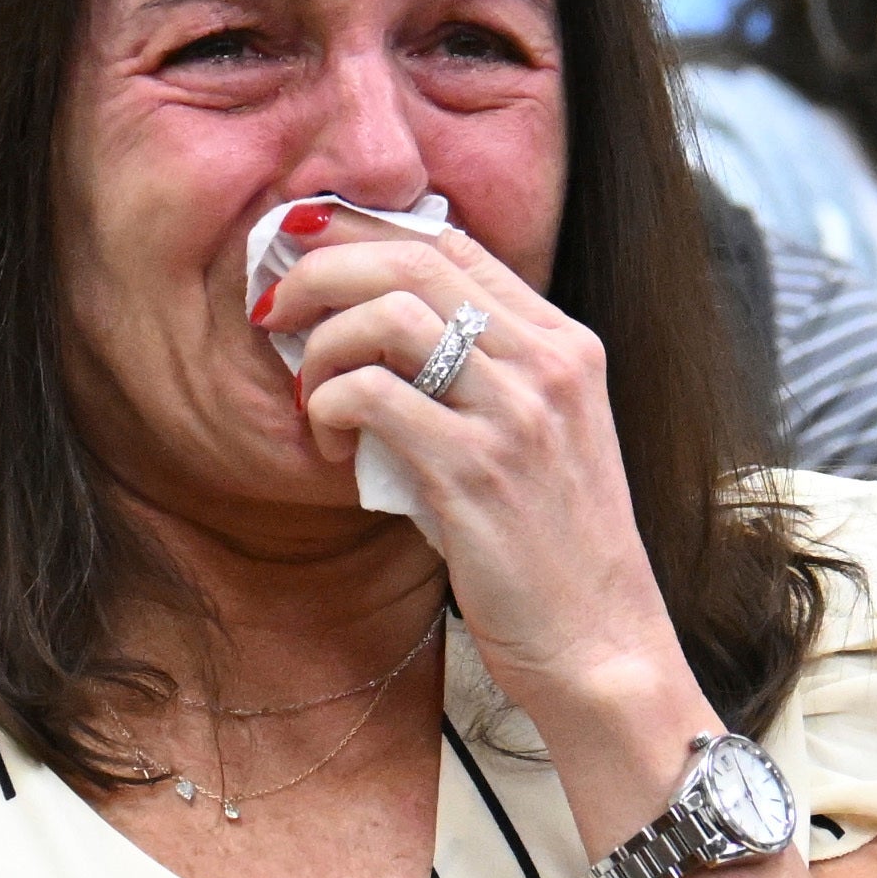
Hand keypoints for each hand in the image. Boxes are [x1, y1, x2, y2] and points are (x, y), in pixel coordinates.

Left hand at [272, 218, 703, 797]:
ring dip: (320, 344)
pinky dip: (328, 406)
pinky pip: (372, 394)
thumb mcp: (542, 439)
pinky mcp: (476, 470)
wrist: (603, 645)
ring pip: (386, 313)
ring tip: (308, 395)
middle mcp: (549, 363)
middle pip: (412, 258)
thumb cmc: (554, 552)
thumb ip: (485, 377)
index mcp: (565, 345)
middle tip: (273, 309)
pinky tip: (325, 441)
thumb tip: (379, 330)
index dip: (364, 232)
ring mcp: (516, 414)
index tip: (305, 251)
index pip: (453, 243)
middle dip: (321, 268)